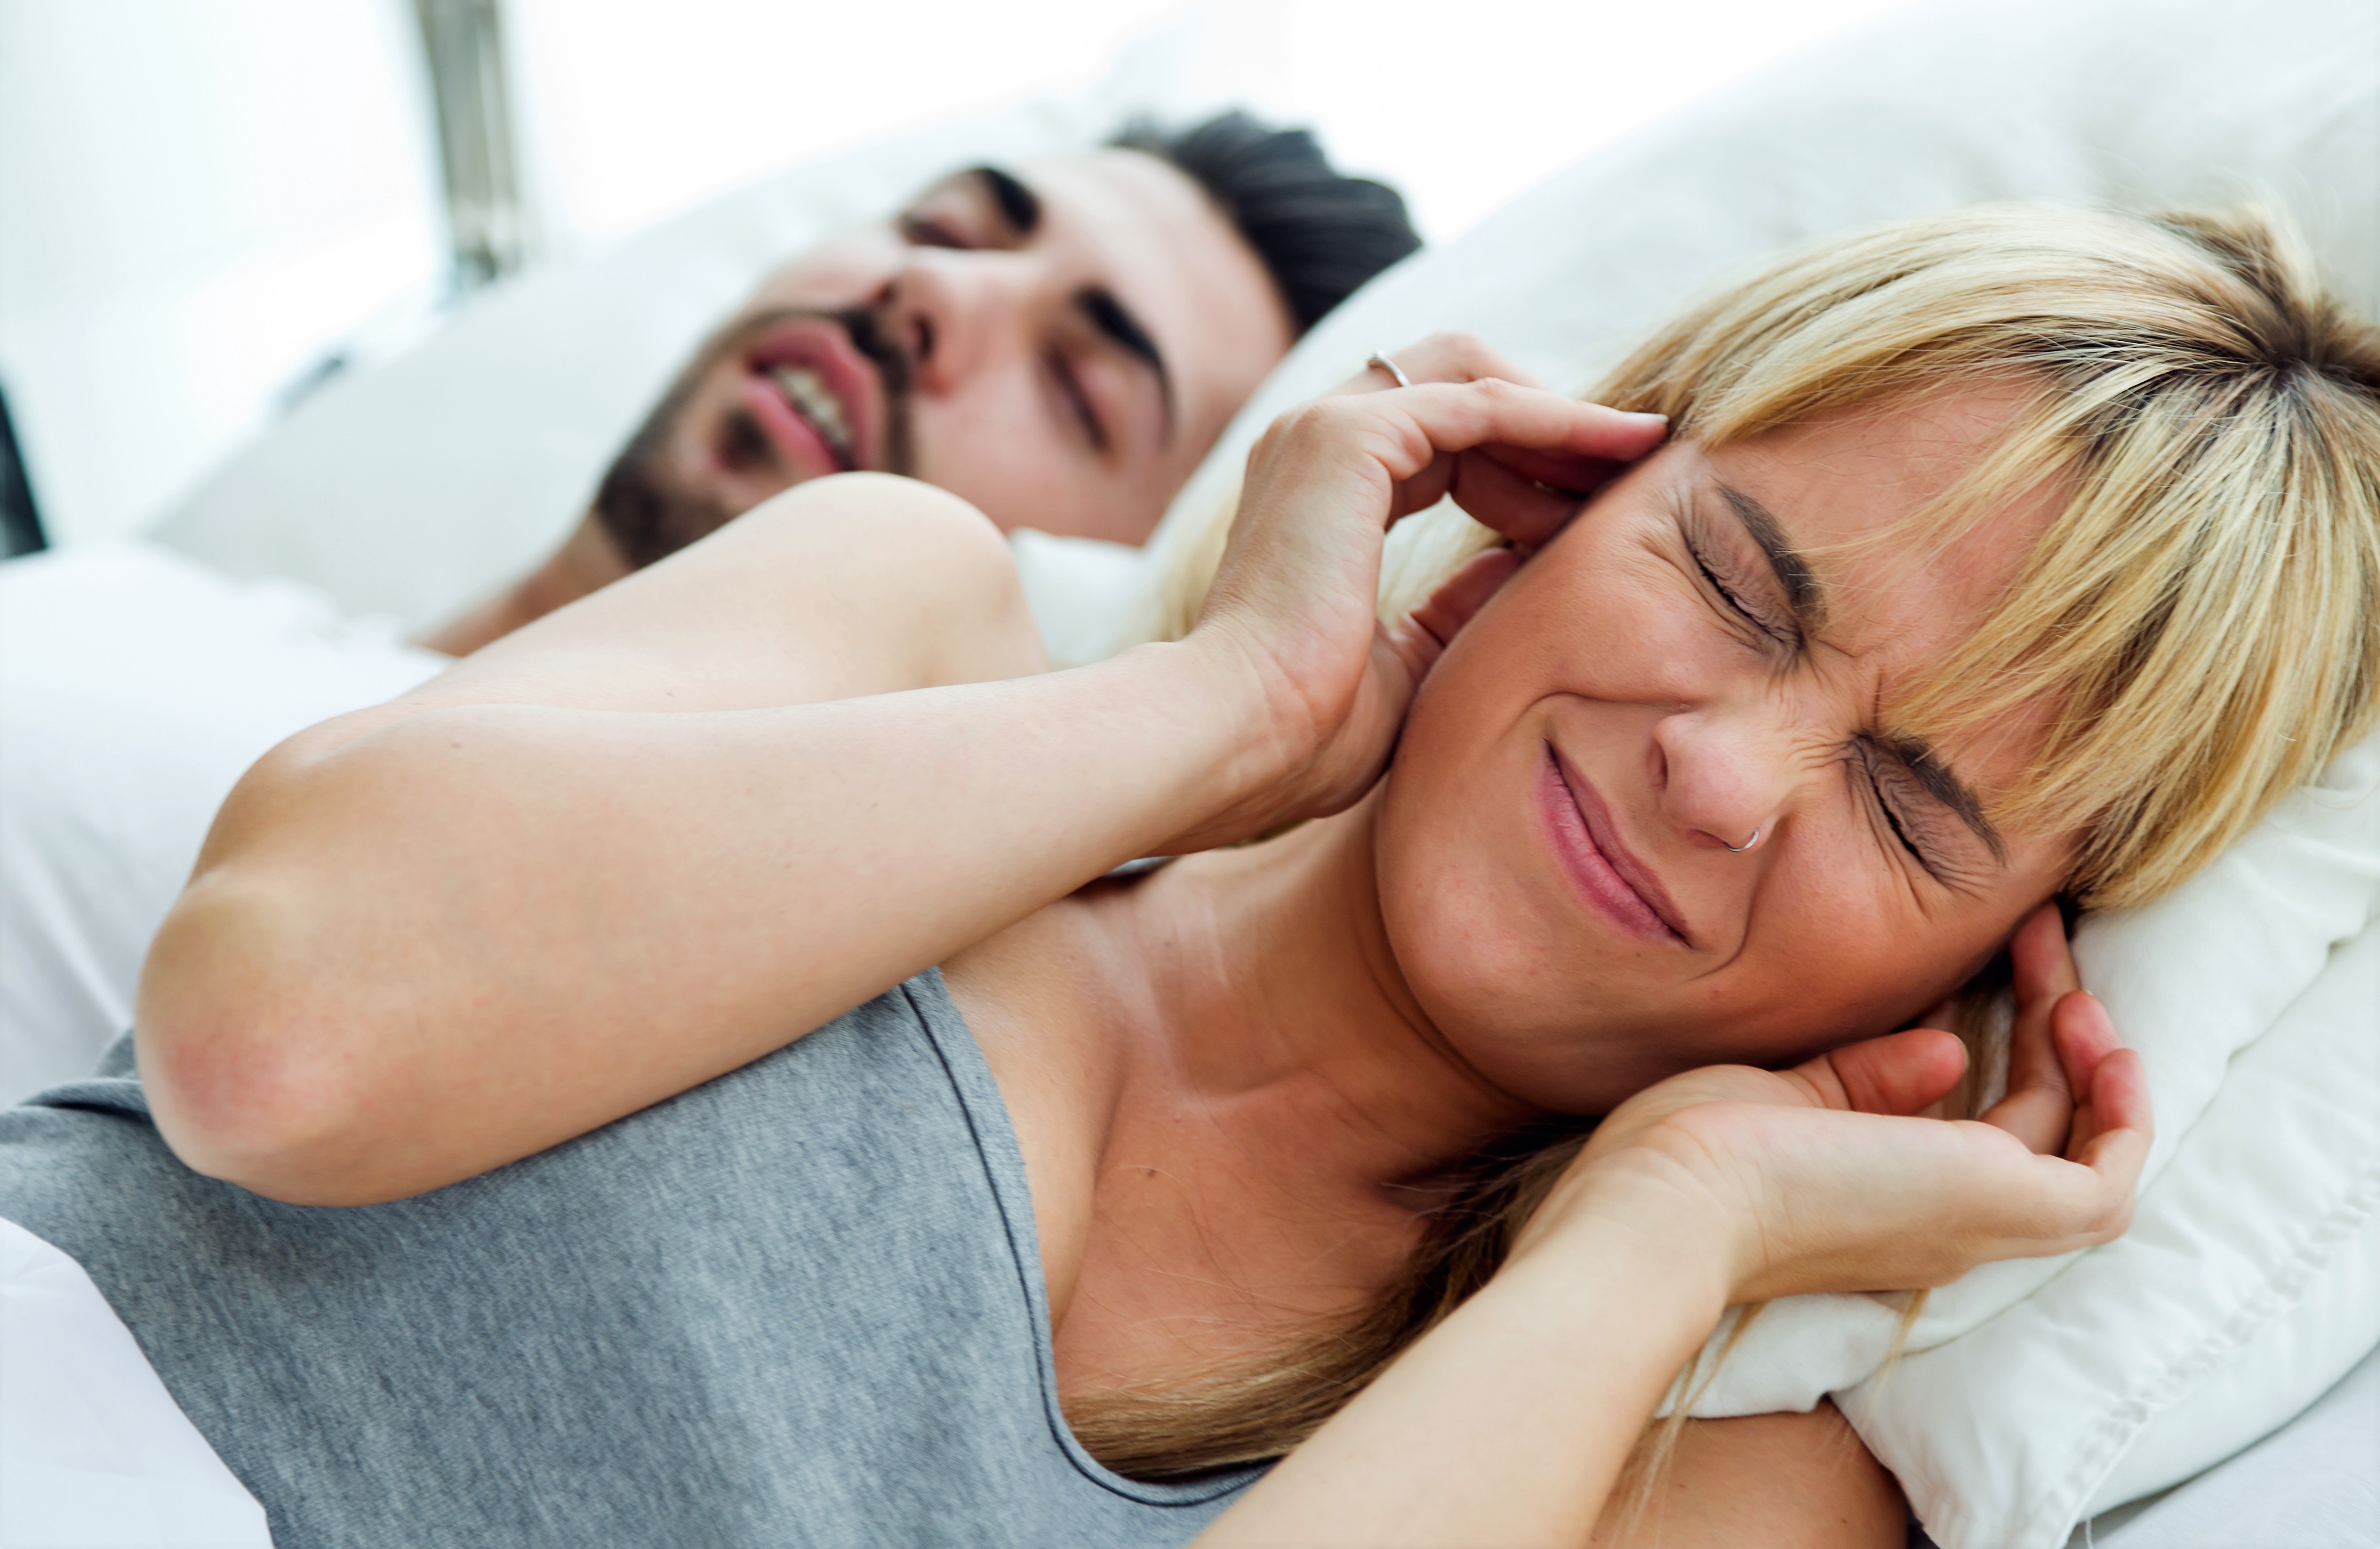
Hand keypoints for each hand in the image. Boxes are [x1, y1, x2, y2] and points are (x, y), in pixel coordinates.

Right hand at [1170, 335, 1667, 850]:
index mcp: (1316, 494)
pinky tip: (1621, 448)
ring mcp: (1321, 429)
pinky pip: (1482, 403)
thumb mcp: (1411, 661)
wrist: (1232, 740)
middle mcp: (1311, 442)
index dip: (1527, 466)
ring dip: (1564, 414)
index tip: (1597, 508)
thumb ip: (1458, 606)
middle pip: (1459, 385)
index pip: (1441, 441)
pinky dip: (1557, 419)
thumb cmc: (1303, 732)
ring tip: (1642, 454)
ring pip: (1475, 376)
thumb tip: (1521, 567)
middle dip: (1549, 425)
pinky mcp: (1346, 438)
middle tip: (1631, 472)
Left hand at [1516, 907, 2151, 1303]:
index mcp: (1890, 1202)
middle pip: (2037, 1125)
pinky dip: (2123, 1120)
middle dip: (2049, 1025)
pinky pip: (2104, 1185)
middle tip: (2039, 934)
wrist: (1667, 1201)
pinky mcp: (2003, 1207)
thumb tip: (1952, 1048)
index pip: (1978, 1131)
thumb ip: (1868, 1077)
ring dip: (2086, 1056)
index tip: (1985, 966)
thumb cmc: (1692, 1156)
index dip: (1998, 1045)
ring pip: (2073, 1143)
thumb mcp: (1790, 1097)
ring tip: (2069, 977)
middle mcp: (1948, 1226)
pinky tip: (2105, 1043)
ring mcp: (1980, 1221)